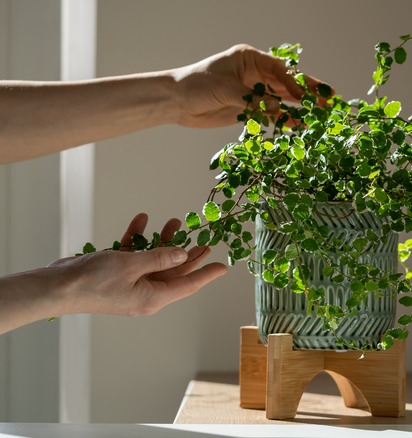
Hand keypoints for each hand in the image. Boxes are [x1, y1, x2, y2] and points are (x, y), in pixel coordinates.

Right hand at [50, 213, 226, 316]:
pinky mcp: (116, 274)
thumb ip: (160, 258)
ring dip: (163, 240)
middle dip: (188, 251)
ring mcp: (131, 283)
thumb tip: (183, 253)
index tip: (223, 266)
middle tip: (203, 236)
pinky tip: (141, 221)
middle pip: (174, 270)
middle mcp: (145, 292)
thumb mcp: (133, 265)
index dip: (207, 274)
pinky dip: (138, 239)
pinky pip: (134, 255)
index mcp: (154, 297)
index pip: (188, 284)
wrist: (57, 287)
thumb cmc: (94, 281)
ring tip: (174, 221)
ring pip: (155, 260)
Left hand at [171, 44, 329, 127]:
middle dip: (306, 91)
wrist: (176, 101)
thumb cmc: (197, 85)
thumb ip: (253, 100)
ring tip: (319, 114)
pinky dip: (284, 118)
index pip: (279, 70)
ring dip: (299, 106)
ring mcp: (253, 90)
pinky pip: (271, 113)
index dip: (294, 82)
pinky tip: (299, 124)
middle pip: (286, 83)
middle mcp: (254, 73)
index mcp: (249, 58)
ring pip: (281, 98)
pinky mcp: (248, 107)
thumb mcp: (226, 90)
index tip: (306, 95)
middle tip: (328, 98)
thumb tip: (278, 109)